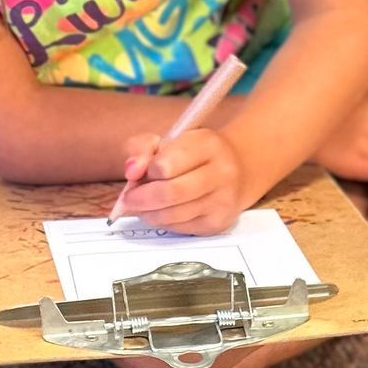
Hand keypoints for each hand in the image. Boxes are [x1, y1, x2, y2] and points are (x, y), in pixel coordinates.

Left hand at [116, 126, 248, 234]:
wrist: (238, 170)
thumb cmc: (195, 154)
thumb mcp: (169, 139)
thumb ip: (142, 147)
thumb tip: (131, 171)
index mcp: (208, 145)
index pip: (165, 165)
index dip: (146, 171)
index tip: (141, 172)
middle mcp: (222, 173)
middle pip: (169, 194)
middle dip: (140, 198)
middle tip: (128, 199)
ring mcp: (222, 201)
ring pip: (172, 215)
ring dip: (148, 213)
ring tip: (142, 205)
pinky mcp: (218, 223)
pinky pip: (179, 228)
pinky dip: (162, 222)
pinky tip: (162, 211)